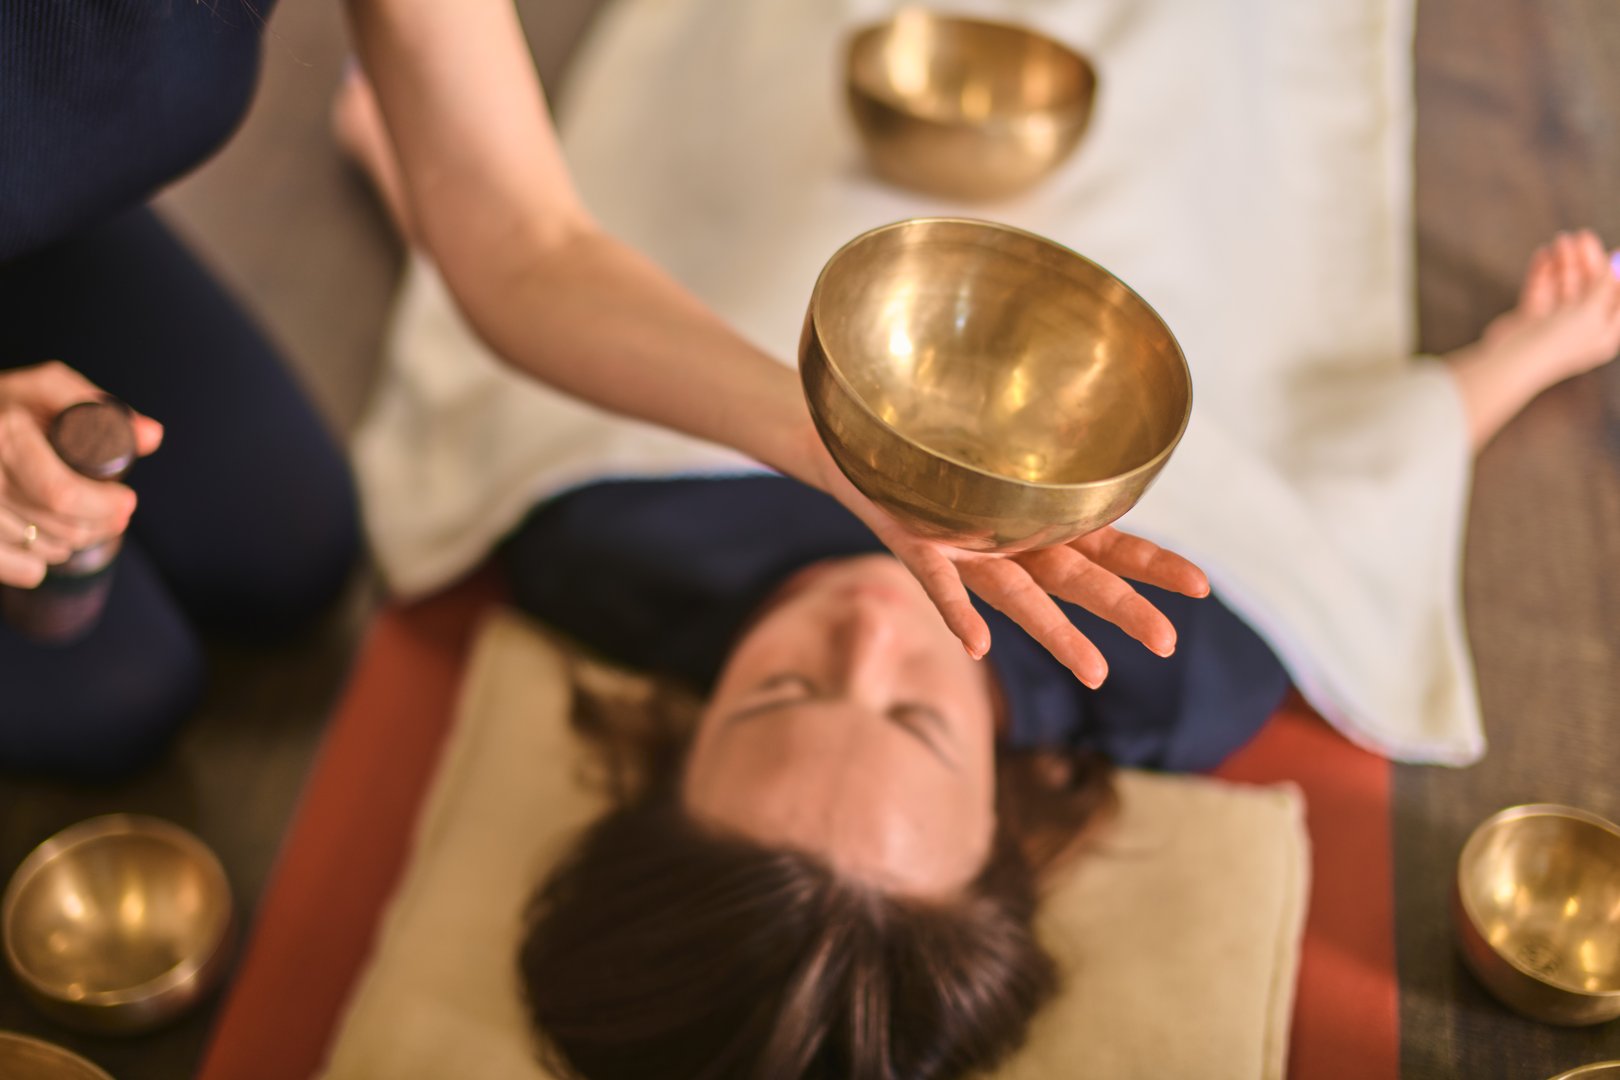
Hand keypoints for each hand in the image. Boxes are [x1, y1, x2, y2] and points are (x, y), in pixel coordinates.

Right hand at [0, 362, 163, 588]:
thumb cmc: (8, 405)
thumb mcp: (46, 388)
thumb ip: (98, 406)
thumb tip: (151, 435)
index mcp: (6, 437)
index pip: (62, 493)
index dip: (103, 505)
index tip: (127, 501)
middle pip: (59, 527)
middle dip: (100, 525)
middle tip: (118, 514)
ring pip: (42, 549)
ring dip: (73, 541)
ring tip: (82, 520)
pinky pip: (18, 569)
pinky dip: (37, 565)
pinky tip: (46, 546)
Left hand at [800, 430, 1209, 687]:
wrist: (852, 447)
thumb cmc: (933, 449)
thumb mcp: (1000, 444)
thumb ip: (1045, 450)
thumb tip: (1104, 407)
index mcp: (1038, 519)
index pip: (1110, 546)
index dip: (1153, 566)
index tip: (1201, 588)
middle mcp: (1009, 542)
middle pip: (1076, 580)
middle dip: (1122, 610)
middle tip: (1166, 644)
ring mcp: (966, 550)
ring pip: (1018, 596)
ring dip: (1056, 635)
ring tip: (1095, 673)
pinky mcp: (917, 547)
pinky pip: (940, 585)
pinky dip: (960, 613)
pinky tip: (979, 645)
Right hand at [1481, 229, 1619, 381]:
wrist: (1513, 360)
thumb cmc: (1558, 342)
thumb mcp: (1592, 312)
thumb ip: (1605, 286)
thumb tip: (1616, 263)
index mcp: (1604, 333)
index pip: (1616, 298)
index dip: (1615, 273)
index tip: (1614, 249)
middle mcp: (1582, 328)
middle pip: (1589, 287)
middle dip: (1586, 261)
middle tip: (1582, 235)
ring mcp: (1555, 322)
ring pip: (1564, 285)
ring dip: (1564, 262)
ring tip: (1560, 240)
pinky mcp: (1531, 317)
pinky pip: (1541, 288)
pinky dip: (1543, 271)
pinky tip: (1543, 254)